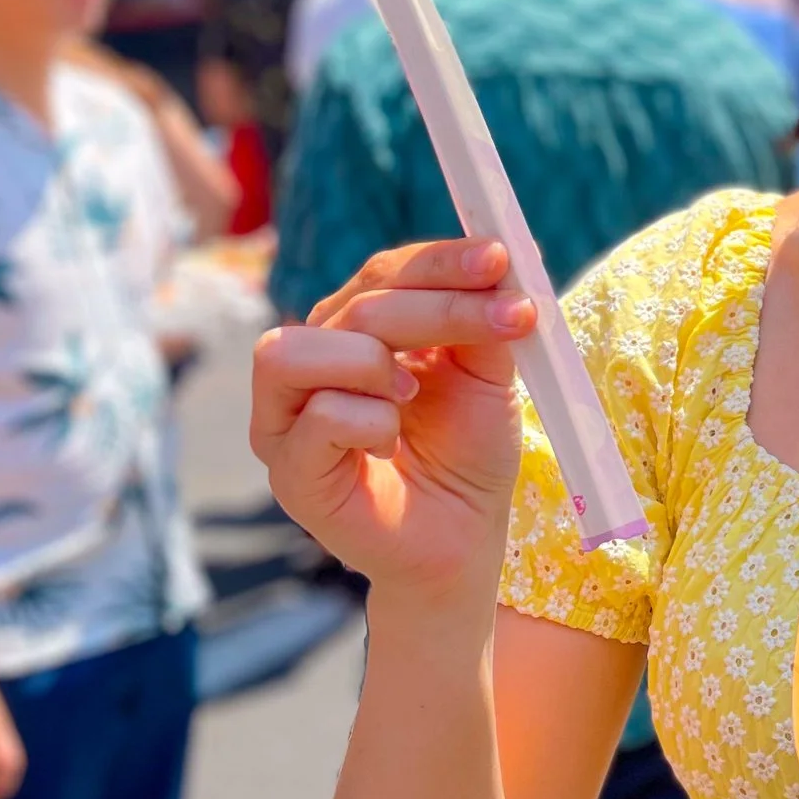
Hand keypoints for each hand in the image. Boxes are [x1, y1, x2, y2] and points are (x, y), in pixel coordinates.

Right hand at [252, 240, 536, 634]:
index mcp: (353, 331)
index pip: (383, 271)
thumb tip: (494, 265)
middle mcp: (310, 363)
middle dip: (439, 306)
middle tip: (510, 316)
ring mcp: (287, 418)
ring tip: (414, 395)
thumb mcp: (486, 377)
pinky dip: (370, 421)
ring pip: (305, 347)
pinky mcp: (289, 471)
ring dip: (378, 361)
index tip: (499, 257)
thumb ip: (480, 322)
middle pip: (356, 302)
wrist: (463, 541)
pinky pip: (319, 416)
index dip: (439, 260)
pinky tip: (392, 443)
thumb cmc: (467, 456)